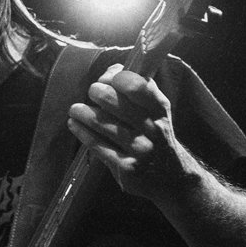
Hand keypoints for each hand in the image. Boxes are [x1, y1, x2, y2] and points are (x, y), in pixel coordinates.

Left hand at [67, 63, 201, 201]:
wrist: (171, 176)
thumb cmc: (155, 134)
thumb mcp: (155, 109)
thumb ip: (137, 87)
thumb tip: (112, 69)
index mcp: (159, 109)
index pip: (136, 85)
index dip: (115, 78)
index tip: (106, 79)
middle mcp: (153, 129)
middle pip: (116, 103)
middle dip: (97, 93)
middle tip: (92, 92)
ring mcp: (141, 150)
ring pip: (103, 124)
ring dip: (83, 113)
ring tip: (75, 110)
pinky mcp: (128, 168)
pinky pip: (98, 145)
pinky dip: (82, 132)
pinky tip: (74, 125)